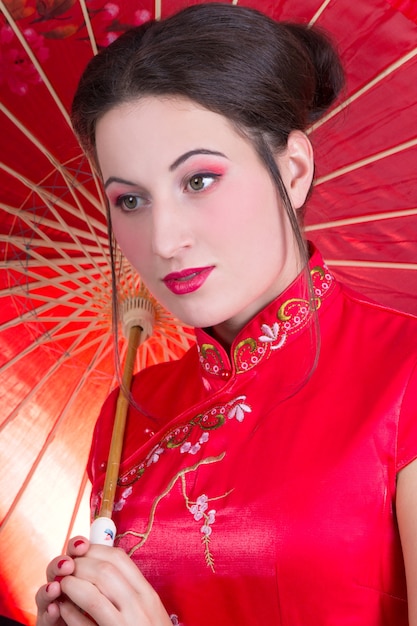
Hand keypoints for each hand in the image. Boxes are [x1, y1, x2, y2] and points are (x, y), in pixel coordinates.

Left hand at [36, 536, 172, 625]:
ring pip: (92, 594)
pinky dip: (68, 612)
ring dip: (71, 585)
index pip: (118, 558)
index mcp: (147, 593)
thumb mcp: (147, 609)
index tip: (80, 551)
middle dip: (79, 565)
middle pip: (103, 570)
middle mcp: (139, 606)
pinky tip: (62, 609)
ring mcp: (126, 625)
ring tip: (62, 585)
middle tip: (66, 567)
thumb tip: (101, 564)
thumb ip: (129, 589)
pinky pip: (84, 623)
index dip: (93, 549)